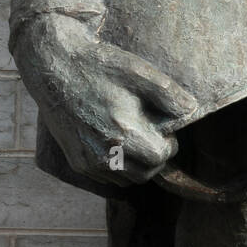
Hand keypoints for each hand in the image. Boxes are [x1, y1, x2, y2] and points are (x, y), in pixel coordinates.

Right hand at [12, 13, 197, 186]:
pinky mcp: (76, 161)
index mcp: (123, 131)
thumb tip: (192, 110)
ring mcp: (87, 160)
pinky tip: (116, 140)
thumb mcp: (140, 72)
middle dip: (155, 157)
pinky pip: (106, 176)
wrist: (55, 67)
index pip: (160, 157)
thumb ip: (170, 94)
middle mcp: (103, 152)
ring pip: (126, 179)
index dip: (168, 143)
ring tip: (134, 136)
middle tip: (151, 133)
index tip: (162, 127)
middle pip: (145, 174)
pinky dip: (117, 165)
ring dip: (137, 164)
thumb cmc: (101, 67)